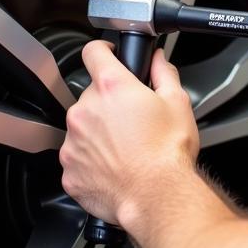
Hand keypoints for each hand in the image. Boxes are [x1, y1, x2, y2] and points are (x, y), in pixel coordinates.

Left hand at [59, 41, 199, 224]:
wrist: (157, 197)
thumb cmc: (167, 154)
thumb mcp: (177, 102)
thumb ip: (163, 72)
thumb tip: (158, 60)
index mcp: (111, 88)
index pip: (93, 52)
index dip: (103, 51)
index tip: (108, 56)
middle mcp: (86, 111)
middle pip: (91, 95)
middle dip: (108, 103)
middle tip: (130, 120)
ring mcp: (73, 141)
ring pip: (82, 127)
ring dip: (98, 132)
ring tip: (124, 148)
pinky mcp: (69, 169)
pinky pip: (77, 158)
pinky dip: (91, 161)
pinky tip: (114, 167)